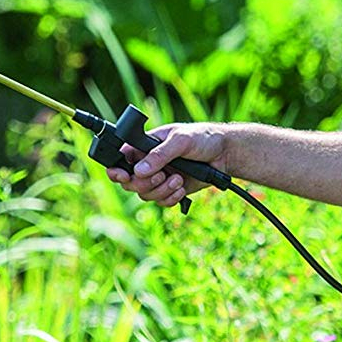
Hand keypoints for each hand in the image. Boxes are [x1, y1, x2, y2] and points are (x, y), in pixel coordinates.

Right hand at [105, 122, 228, 207]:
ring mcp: (159, 178)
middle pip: (130, 182)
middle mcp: (149, 163)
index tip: (124, 176)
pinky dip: (171, 198)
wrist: (225, 154)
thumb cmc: (202, 138)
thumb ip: (160, 154)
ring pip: (145, 195)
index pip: (121, 158)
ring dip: (162, 190)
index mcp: (145, 146)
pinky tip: (182, 187)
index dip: (117, 170)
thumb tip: (140, 170)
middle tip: (162, 176)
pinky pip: (161, 202)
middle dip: (145, 183)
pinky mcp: (170, 190)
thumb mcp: (181, 140)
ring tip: (178, 179)